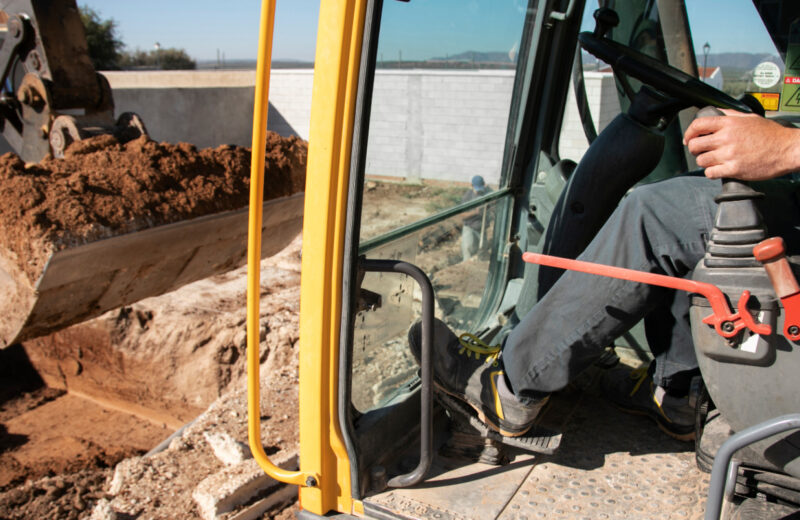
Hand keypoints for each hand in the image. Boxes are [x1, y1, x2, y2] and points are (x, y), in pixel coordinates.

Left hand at [683, 109, 799, 180]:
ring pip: (701, 160)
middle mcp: (726, 138)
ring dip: (705, 161)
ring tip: (714, 160)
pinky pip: (710, 173)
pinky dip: (711, 172)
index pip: (698, 125)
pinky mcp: (733, 169)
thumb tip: (715, 112)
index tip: (688, 138)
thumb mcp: (750, 118)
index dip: (689, 132)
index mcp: (729, 123)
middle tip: (701, 151)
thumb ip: (730, 115)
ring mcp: (729, 155)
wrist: (787, 149)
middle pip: (695, 145)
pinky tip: (719, 169)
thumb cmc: (771, 134)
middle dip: (695, 149)